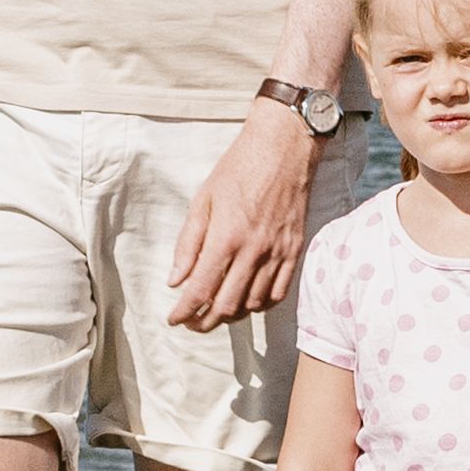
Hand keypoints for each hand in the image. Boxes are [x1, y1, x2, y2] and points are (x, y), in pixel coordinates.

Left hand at [171, 103, 319, 325]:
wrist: (284, 148)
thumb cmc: (239, 168)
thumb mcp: (202, 200)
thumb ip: (188, 243)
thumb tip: (176, 280)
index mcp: (227, 236)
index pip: (201, 289)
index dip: (184, 311)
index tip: (174, 319)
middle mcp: (254, 250)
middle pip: (227, 306)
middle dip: (204, 322)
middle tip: (191, 322)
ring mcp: (278, 253)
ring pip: (253, 304)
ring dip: (231, 315)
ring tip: (215, 312)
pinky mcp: (295, 250)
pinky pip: (279, 293)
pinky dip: (261, 305)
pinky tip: (247, 301)